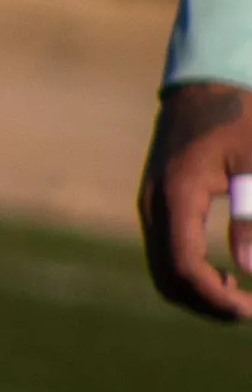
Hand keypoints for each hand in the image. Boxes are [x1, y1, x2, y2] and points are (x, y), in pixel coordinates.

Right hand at [140, 79, 251, 318]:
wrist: (207, 82)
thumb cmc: (240, 118)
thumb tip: (249, 271)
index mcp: (176, 194)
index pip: (184, 267)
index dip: (219, 299)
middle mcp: (153, 203)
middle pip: (167, 278)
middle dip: (208, 304)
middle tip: (251, 309)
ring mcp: (150, 203)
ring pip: (162, 270)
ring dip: (199, 292)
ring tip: (241, 295)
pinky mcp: (157, 203)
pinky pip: (164, 253)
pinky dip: (190, 274)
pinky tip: (224, 271)